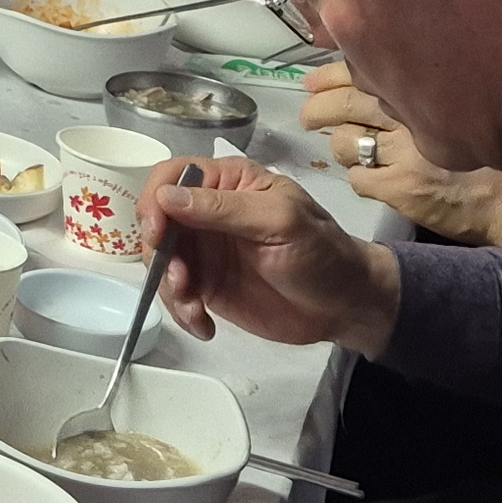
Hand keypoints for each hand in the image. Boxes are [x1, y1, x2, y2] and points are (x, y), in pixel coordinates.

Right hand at [140, 157, 402, 353]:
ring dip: (168, 287)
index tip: (157, 233)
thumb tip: (165, 196)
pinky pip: (177, 296)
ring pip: (161, 262)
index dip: (155, 200)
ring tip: (195, 308)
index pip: (171, 176)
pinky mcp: (209, 287)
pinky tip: (204, 326)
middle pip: (156, 221)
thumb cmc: (321, 252)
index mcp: (227, 184)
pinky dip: (181, 312)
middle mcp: (208, 213)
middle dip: (159, 253)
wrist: (346, 307)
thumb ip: (223, 209)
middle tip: (180, 280)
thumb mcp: (279, 221)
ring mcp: (206, 251)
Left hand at [302, 71, 501, 249]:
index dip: (331, 77)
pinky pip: (359, 179)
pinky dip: (359, 178)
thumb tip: (374, 79)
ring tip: (347, 151)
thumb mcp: (457, 106)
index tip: (313, 82)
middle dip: (318, 107)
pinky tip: (372, 180)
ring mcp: (403, 152)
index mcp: (423, 90)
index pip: (361, 73)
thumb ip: (421, 92)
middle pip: (344, 104)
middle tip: (308, 115)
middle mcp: (410, 114)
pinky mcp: (402, 187)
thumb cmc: (494, 151)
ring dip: (341, 147)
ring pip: (346, 143)